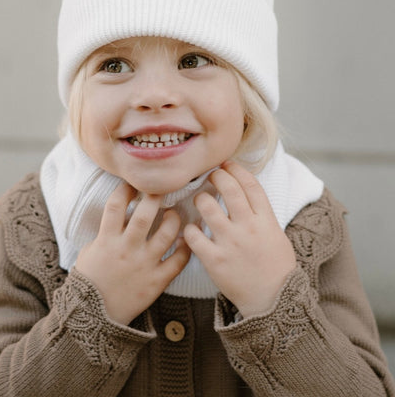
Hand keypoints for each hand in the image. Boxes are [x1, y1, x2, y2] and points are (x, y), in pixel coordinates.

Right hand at [75, 182, 190, 324]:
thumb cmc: (89, 281)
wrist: (94, 317)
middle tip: (162, 188)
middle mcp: (127, 248)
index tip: (133, 182)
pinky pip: (177, 261)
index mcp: (107, 240)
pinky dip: (185, 248)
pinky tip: (186, 240)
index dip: (125, 188)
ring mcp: (144, 264)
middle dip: (155, 196)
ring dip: (174, 219)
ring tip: (174, 214)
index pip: (116, 205)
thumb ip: (105, 233)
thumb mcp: (89, 252)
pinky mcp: (157, 281)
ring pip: (166, 234)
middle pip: (145, 214)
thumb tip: (120, 216)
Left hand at [184, 161, 296, 317]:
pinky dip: (189, 229)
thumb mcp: (276, 235)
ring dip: (201, 199)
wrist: (272, 301)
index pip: (251, 185)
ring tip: (201, 201)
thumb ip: (261, 214)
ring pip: (207, 206)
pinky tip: (192, 229)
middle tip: (211, 175)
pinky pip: (193, 235)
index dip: (237, 169)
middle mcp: (248, 227)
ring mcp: (230, 243)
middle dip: (217, 176)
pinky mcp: (214, 260)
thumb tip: (244, 191)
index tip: (227, 164)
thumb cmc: (274, 266)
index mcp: (266, 220)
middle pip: (229, 189)